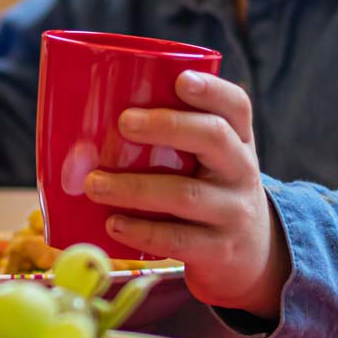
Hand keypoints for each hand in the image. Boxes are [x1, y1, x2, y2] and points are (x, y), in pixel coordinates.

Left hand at [82, 71, 291, 319]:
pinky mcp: (218, 250)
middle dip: (167, 126)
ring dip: (135, 187)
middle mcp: (241, 171)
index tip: (180, 80)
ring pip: (186, 194)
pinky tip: (113, 224)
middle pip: (214, 137)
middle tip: (123, 123)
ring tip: (94, 184)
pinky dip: (141, 230)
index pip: (235, 106)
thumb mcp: (211, 163)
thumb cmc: (210, 194)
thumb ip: (175, 142)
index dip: (211, 90)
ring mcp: (233, 212)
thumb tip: (87, 127)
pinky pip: (178, 239)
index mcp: (238, 141)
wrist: (250, 257)